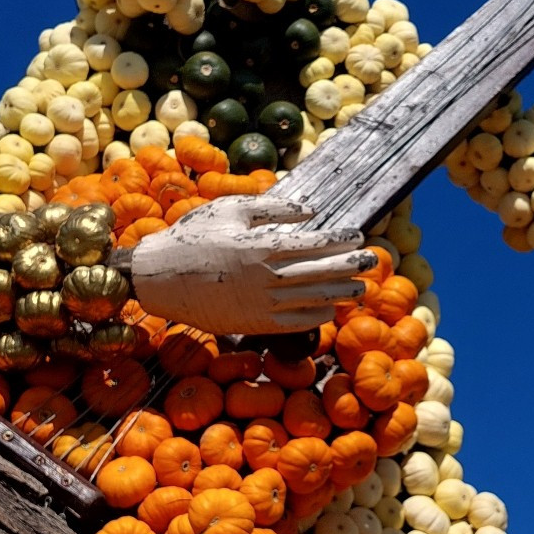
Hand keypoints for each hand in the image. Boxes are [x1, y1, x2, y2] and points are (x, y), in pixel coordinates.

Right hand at [128, 190, 373, 334]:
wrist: (159, 277)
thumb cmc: (193, 236)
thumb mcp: (231, 209)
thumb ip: (273, 209)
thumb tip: (310, 212)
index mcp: (261, 246)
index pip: (314, 244)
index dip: (340, 241)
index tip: (358, 236)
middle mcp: (266, 277)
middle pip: (320, 273)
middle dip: (350, 266)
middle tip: (373, 260)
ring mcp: (261, 304)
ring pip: (312, 300)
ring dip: (340, 293)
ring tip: (361, 288)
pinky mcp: (253, 324)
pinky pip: (294, 323)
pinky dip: (315, 316)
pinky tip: (329, 308)